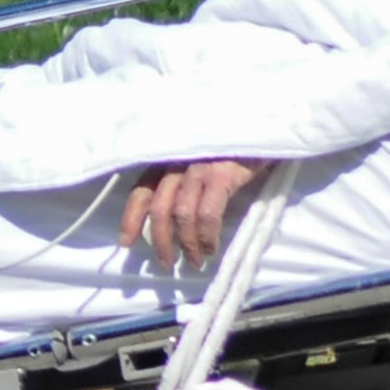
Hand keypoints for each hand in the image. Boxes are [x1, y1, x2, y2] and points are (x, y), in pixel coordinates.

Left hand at [121, 158, 262, 270]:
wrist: (263, 125)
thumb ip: (180, 178)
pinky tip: (211, 247)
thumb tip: (170, 218)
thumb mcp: (197, 156)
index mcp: (167, 158)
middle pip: (159, 208)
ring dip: (186, 244)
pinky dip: (206, 236)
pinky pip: (208, 214)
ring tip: (195, 261)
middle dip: (160, 241)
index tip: (126, 243)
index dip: (131, 218)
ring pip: (181, 214)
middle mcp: (178, 161)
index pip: (141, 190)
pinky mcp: (222, 175)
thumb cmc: (229, 144)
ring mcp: (199, 167)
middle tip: (167, 263)